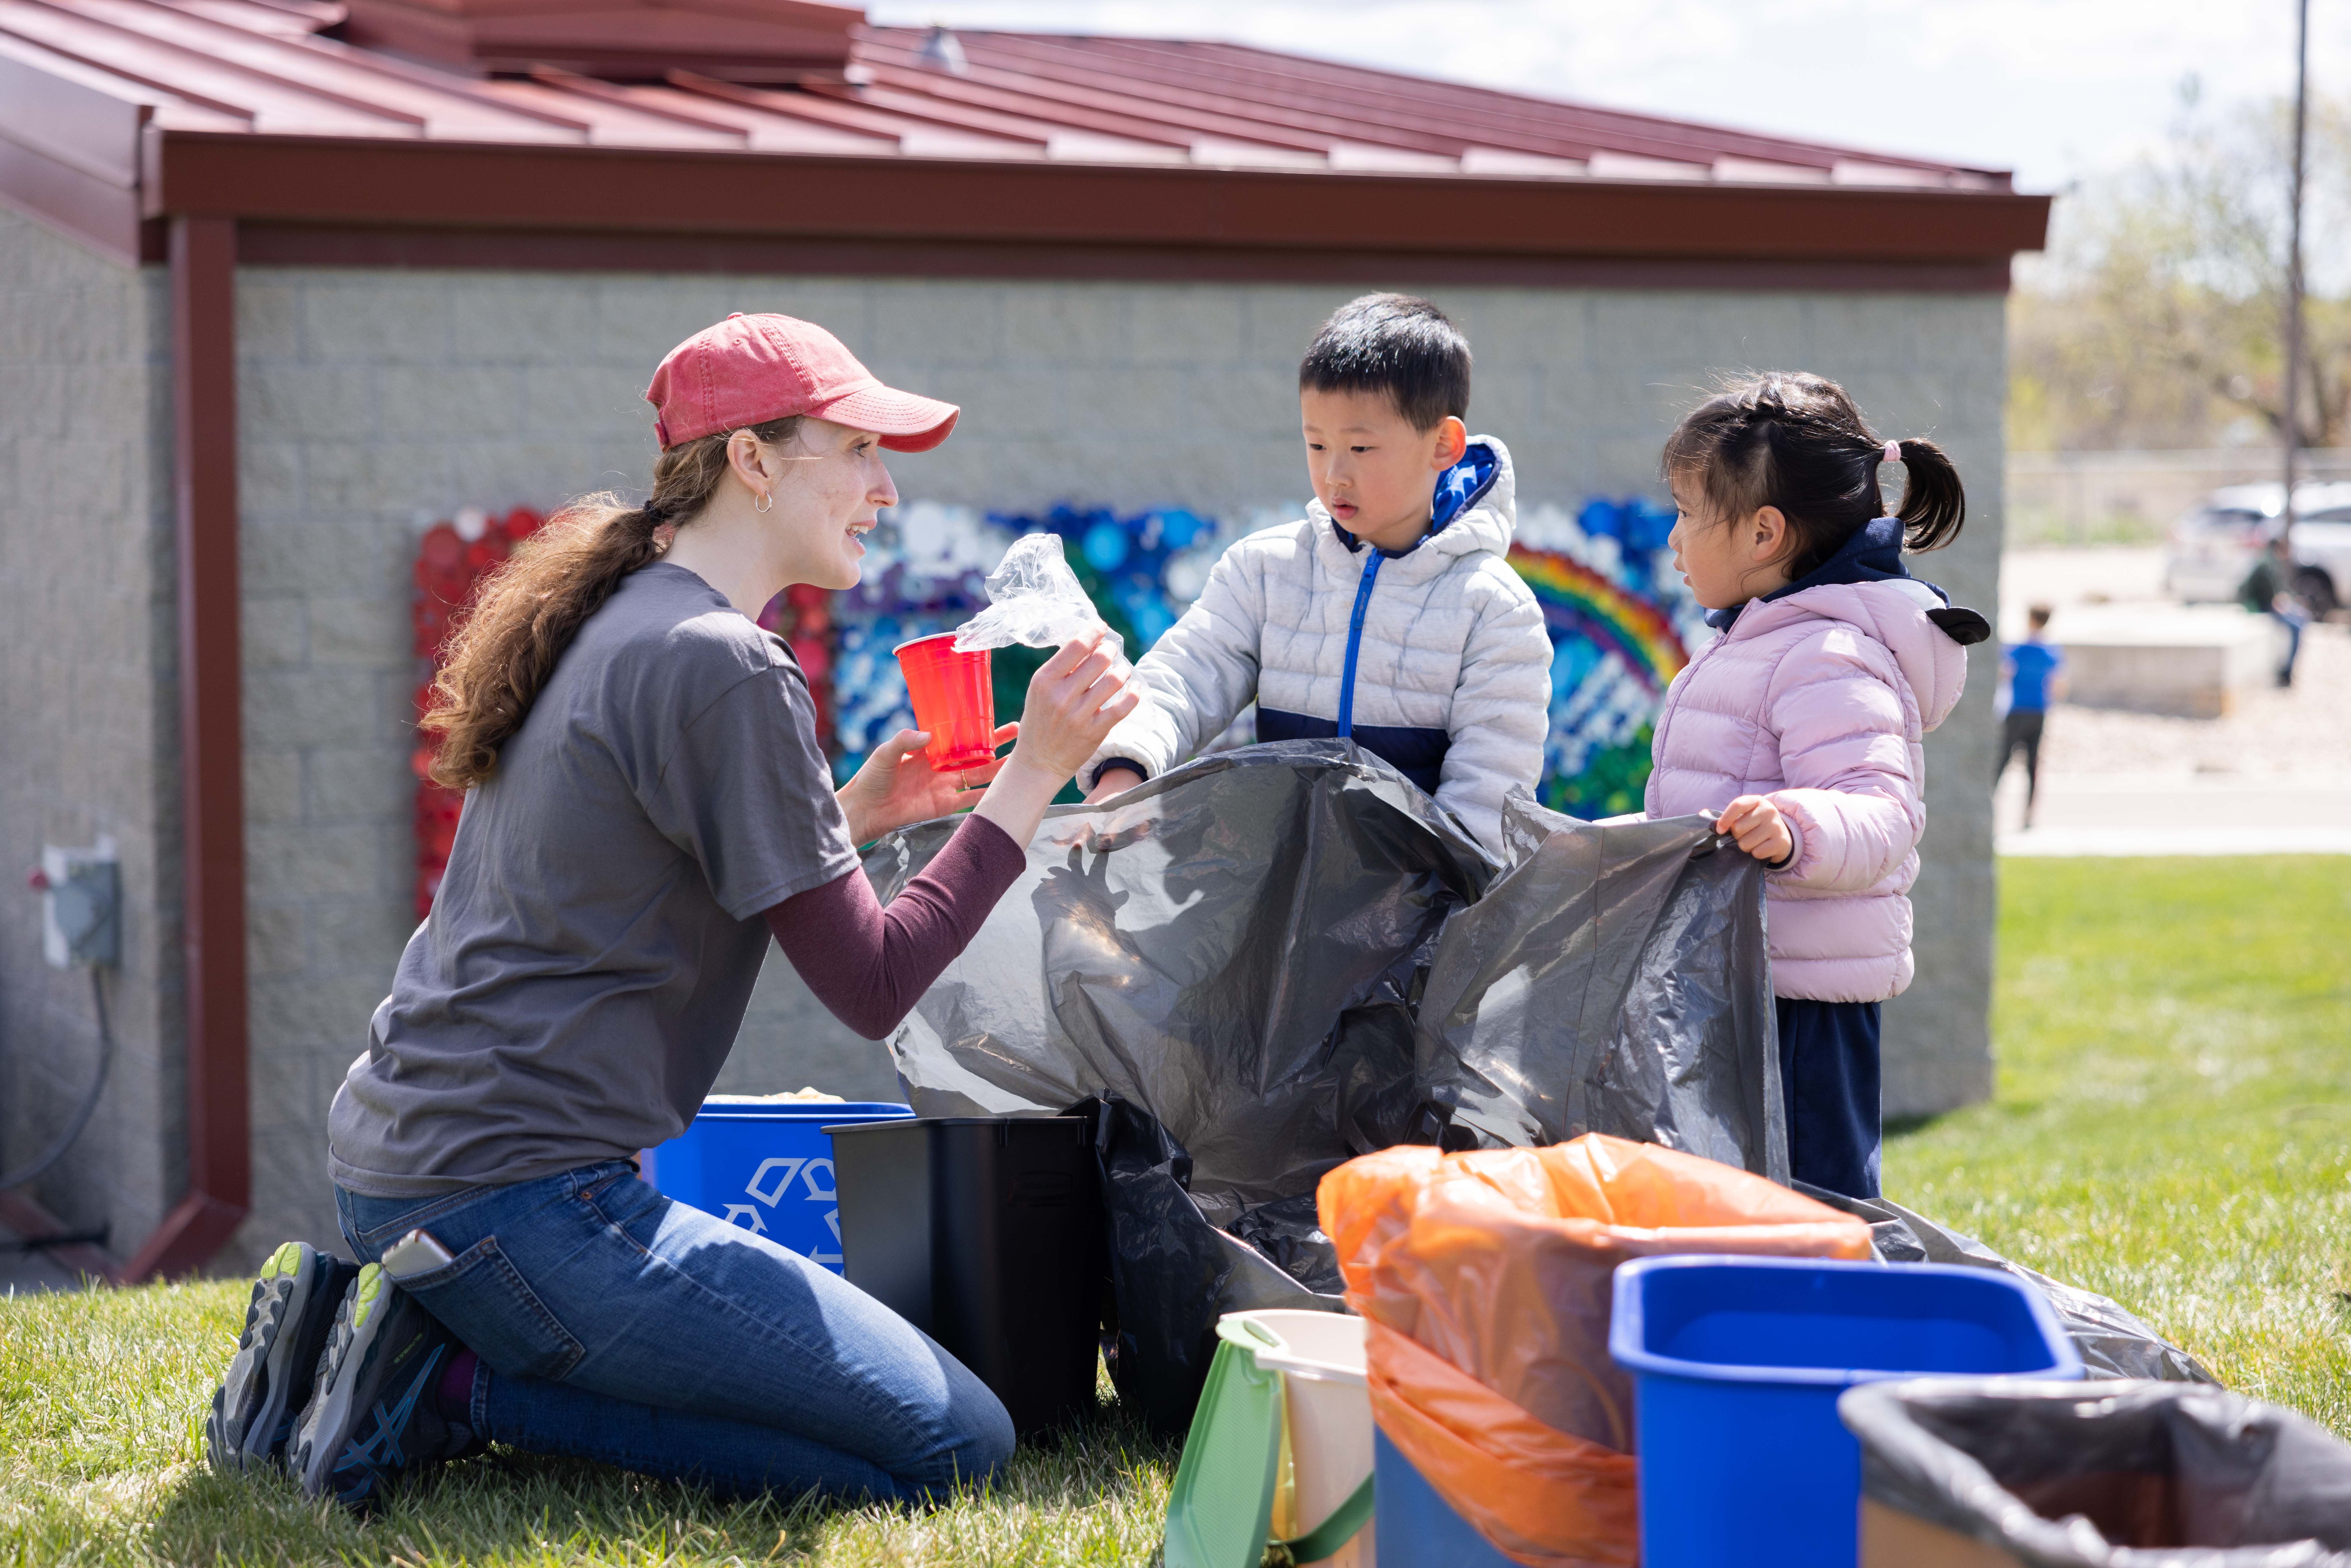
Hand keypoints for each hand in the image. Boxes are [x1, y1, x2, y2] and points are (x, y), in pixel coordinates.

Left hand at [837, 723, 1017, 843]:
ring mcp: (944, 786)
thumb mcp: (885, 752)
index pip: (958, 737)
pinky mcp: (943, 805)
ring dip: (997, 767)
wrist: (864, 809)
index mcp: (929, 751)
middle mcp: (940, 767)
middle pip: (974, 754)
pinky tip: (1003, 789)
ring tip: (1018, 758)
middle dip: (996, 744)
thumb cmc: (871, 778)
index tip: (990, 718)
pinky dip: (986, 795)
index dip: (975, 729)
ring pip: (977, 775)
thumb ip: (905, 741)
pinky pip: (969, 799)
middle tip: (1018, 732)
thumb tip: (928, 735)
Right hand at [971, 629, 1139, 849]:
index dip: (1094, 631)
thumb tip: (1090, 641)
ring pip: (1114, 680)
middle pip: (1099, 659)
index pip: (1076, 646)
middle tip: (1112, 650)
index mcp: (1044, 680)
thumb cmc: (1041, 720)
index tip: (1101, 628)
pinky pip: (1123, 707)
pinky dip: (1133, 694)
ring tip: (1121, 671)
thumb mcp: (1041, 690)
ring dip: (1123, 670)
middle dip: (1111, 650)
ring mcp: (1079, 715)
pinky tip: (1134, 689)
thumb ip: (1062, 668)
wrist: (1038, 762)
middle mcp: (1061, 696)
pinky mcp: (1095, 732)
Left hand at [1715, 795, 1793, 865]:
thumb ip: (1732, 817)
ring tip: (1755, 842)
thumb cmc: (1757, 824)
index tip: (1719, 830)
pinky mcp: (1781, 841)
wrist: (1781, 835)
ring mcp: (1776, 826)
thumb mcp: (1746, 815)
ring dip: (1746, 846)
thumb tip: (1715, 827)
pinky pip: (1757, 853)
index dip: (1725, 819)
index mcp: (1757, 800)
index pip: (1737, 805)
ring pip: (1746, 843)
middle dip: (1737, 835)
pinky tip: (1763, 847)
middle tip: (1746, 834)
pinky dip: (1756, 854)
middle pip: (1738, 828)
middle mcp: (1768, 811)